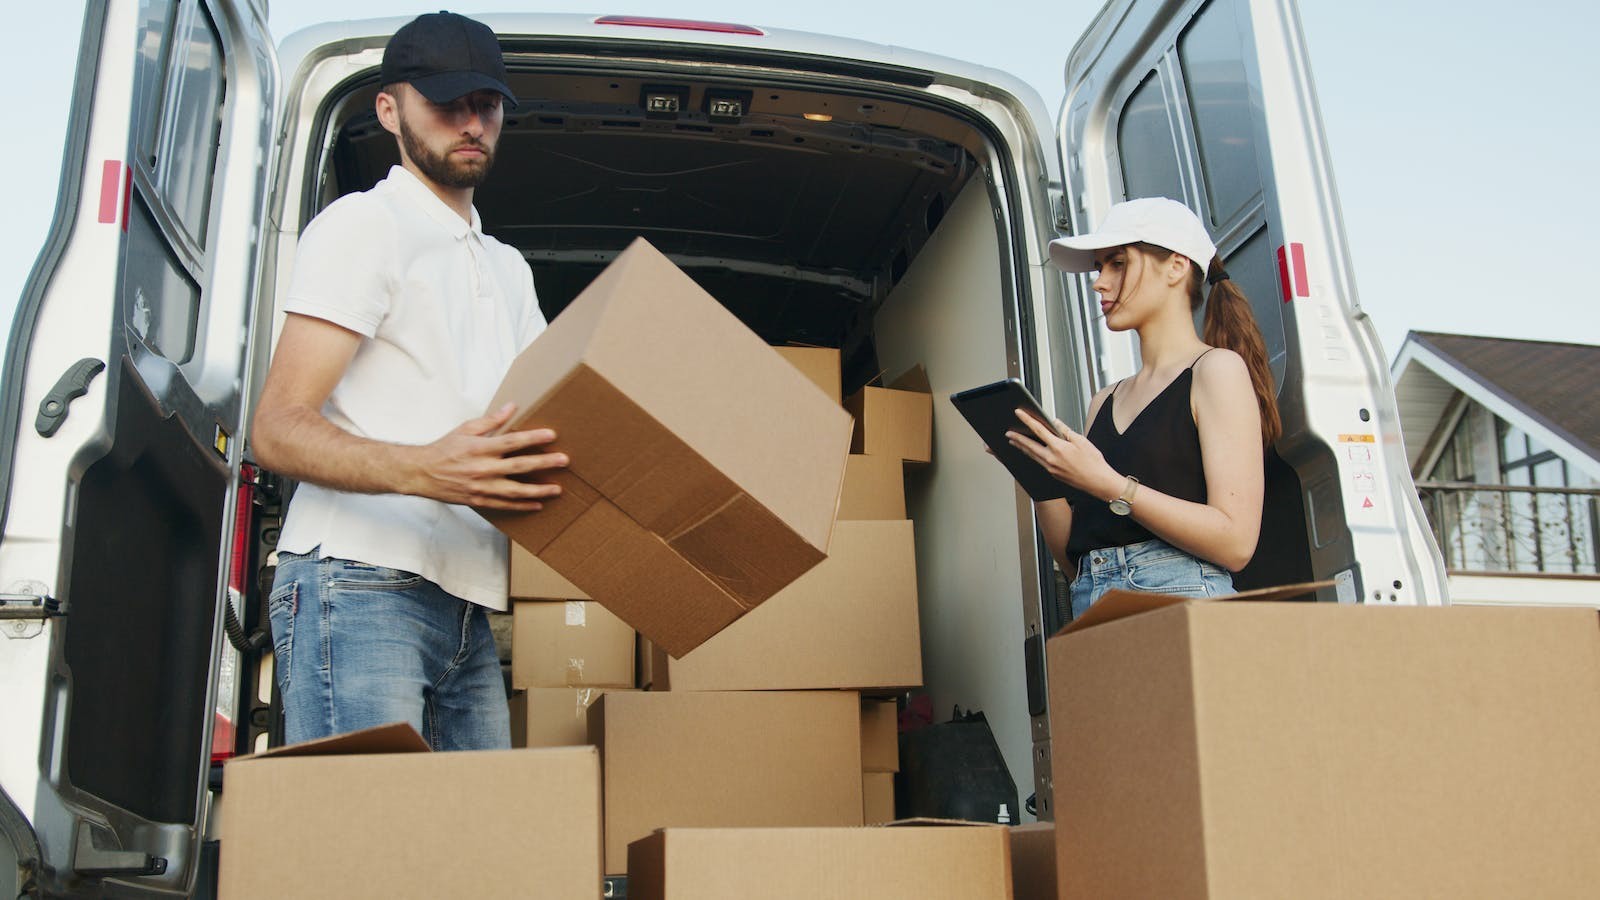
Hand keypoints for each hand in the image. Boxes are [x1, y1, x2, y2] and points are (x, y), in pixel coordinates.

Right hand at [403, 403, 567, 510]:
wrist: (421, 473)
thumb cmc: (444, 449)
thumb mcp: (465, 429)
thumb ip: (491, 421)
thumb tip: (511, 407)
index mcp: (480, 448)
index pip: (511, 442)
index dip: (532, 438)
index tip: (551, 435)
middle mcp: (482, 468)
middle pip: (519, 466)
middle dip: (544, 463)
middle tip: (564, 460)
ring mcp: (481, 487)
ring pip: (515, 491)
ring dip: (538, 490)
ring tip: (557, 489)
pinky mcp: (479, 500)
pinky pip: (504, 506)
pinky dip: (521, 506)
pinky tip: (537, 505)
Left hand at [1005, 409, 1120, 498]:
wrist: (1098, 482)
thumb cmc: (1093, 462)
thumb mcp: (1081, 441)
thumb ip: (1065, 431)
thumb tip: (1055, 423)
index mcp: (1058, 448)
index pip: (1038, 430)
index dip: (1027, 420)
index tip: (1019, 413)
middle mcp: (1051, 459)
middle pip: (1029, 445)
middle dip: (1017, 438)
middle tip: (1008, 432)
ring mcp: (1050, 468)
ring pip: (1032, 455)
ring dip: (1021, 447)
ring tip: (1014, 441)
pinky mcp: (1053, 474)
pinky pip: (1038, 462)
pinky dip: (1032, 455)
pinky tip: (1030, 452)